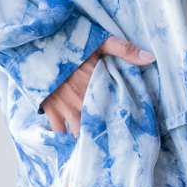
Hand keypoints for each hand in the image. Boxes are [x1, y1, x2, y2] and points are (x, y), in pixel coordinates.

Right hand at [41, 35, 155, 135]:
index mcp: (95, 86)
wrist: (36, 42)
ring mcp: (63, 107)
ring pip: (78, 133)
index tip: (128, 130)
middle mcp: (80, 101)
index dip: (119, 123)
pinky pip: (57, 132)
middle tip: (113, 144)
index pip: (112, 112)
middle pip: (95, 127)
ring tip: (95, 147)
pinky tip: (72, 145)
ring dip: (86, 138)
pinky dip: (65, 139)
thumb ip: (124, 50)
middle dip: (103, 135)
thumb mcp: (98, 41)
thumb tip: (150, 58)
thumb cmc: (69, 40)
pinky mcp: (48, 108)